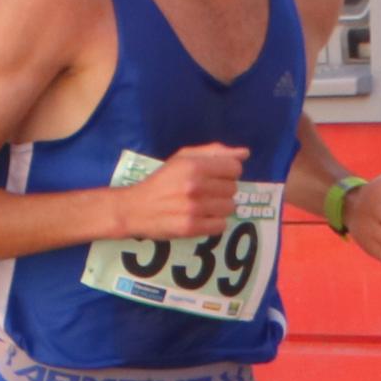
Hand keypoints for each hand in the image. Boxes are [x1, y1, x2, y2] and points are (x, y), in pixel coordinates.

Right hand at [112, 142, 244, 238]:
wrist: (135, 208)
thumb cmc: (161, 181)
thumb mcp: (183, 158)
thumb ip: (214, 152)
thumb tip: (245, 154)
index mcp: (194, 166)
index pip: (234, 168)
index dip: (227, 172)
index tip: (215, 177)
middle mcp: (196, 186)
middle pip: (233, 189)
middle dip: (222, 190)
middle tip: (204, 193)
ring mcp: (194, 208)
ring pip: (229, 208)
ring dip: (219, 208)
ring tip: (202, 206)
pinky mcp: (191, 228)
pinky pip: (221, 226)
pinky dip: (213, 223)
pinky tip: (200, 219)